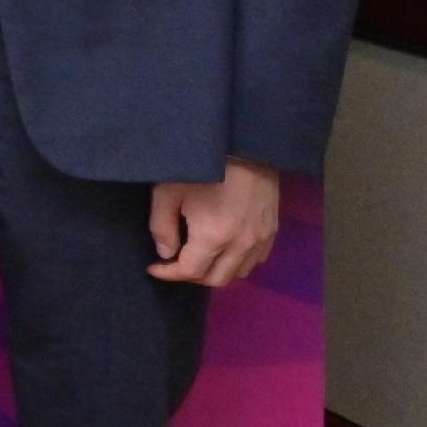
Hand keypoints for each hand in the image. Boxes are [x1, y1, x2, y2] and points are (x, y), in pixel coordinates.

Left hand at [150, 159, 280, 286]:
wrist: (245, 146)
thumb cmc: (202, 165)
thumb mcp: (168, 193)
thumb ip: (162, 227)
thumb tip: (166, 253)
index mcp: (214, 237)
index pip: (190, 271)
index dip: (169, 273)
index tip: (154, 267)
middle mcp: (241, 245)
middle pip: (216, 279)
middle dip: (192, 276)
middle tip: (176, 263)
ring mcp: (260, 239)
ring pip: (239, 273)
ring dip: (217, 271)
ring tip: (199, 257)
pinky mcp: (272, 230)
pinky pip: (256, 260)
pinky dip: (238, 262)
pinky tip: (225, 249)